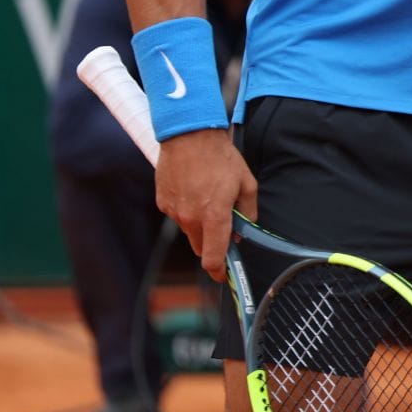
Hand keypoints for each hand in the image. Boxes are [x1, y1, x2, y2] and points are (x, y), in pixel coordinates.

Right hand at [156, 127, 256, 280]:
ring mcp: (174, 211)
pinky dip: (187, 210)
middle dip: (213, 244)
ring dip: (200, 225)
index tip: (223, 276)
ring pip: (189, 231)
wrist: (189, 135)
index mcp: (214, 216)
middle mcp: (191, 218)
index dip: (219, 271)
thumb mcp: (247, 182)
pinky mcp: (163, 203)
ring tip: (209, 198)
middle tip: (225, 227)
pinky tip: (195, 190)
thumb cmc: (221, 157)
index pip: (214, 257)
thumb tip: (243, 230)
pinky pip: (178, 215)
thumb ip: (248, 212)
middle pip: (201, 247)